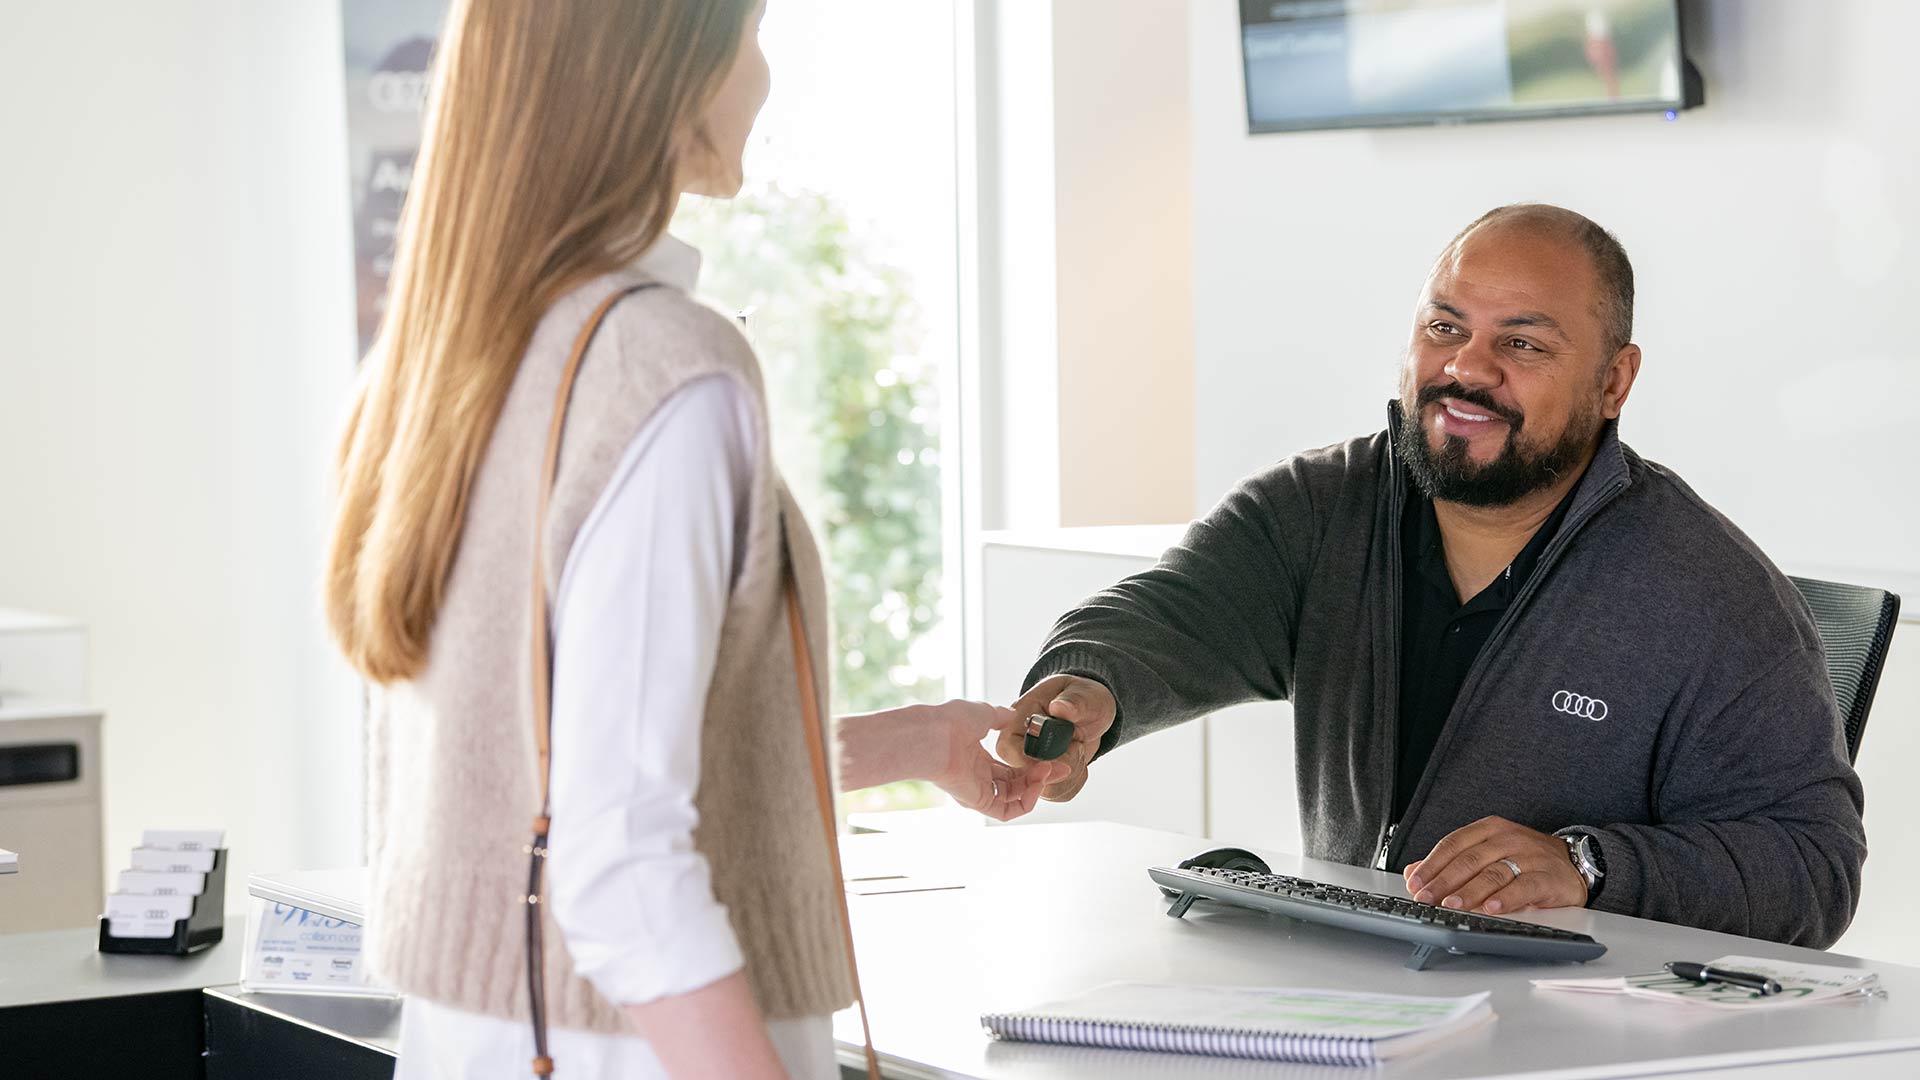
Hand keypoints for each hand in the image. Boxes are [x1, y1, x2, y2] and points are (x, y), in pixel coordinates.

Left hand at [921, 699, 1061, 821]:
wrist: (933, 734)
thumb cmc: (951, 721)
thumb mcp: (983, 713)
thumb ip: (1000, 717)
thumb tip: (1012, 715)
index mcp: (976, 758)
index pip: (1010, 769)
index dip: (1032, 765)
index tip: (1052, 759)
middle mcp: (977, 776)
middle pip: (1016, 784)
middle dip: (1041, 777)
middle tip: (1062, 768)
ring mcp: (977, 790)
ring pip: (1014, 798)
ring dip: (1036, 786)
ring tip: (1048, 771)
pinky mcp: (977, 802)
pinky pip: (1006, 811)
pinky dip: (1025, 801)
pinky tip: (1036, 784)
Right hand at [996, 675, 1115, 802]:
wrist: (1091, 712)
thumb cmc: (1081, 698)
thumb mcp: (1083, 694)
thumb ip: (1073, 702)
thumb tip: (1060, 707)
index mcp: (1017, 720)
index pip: (1010, 752)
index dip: (1035, 762)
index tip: (1063, 756)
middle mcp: (1018, 746)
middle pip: (1024, 778)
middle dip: (1058, 771)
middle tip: (1076, 746)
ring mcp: (1030, 764)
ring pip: (1044, 791)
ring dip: (1070, 776)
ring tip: (1077, 748)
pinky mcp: (1044, 778)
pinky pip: (1058, 794)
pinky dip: (1075, 782)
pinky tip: (1079, 761)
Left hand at [1402, 816, 1586, 915]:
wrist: (1573, 863)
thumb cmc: (1524, 859)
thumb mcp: (1487, 853)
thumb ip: (1452, 862)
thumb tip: (1414, 872)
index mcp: (1489, 830)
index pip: (1453, 844)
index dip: (1431, 864)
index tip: (1415, 883)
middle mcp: (1508, 839)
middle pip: (1469, 860)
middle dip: (1444, 881)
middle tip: (1427, 899)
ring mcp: (1529, 856)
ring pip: (1493, 873)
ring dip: (1469, 891)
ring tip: (1452, 905)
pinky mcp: (1548, 877)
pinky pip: (1524, 887)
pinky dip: (1506, 899)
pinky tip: (1492, 908)